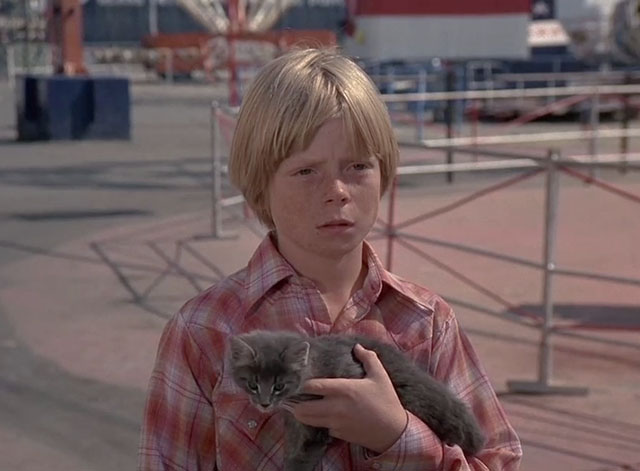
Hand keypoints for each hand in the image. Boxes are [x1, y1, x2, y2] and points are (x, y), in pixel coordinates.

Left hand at [292, 344, 407, 453]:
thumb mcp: (380, 376)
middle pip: (303, 408)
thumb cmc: (387, 401)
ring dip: (302, 414)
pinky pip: (322, 428)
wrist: (394, 432)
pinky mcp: (338, 435)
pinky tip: (321, 417)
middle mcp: (335, 407)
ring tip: (300, 406)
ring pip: (308, 420)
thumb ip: (368, 358)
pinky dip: (319, 422)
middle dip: (294, 403)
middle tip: (292, 397)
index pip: (312, 386)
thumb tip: (357, 346)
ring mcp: (335, 423)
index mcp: (343, 389)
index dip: (302, 384)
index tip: (300, 380)